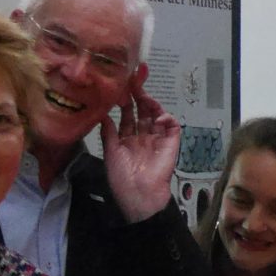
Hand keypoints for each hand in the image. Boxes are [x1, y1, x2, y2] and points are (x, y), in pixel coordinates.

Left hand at [100, 77, 181, 223]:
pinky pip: (172, 127)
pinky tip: (158, 117)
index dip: (126, 101)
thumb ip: (109, 131)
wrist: (138, 193)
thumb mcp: (110, 151)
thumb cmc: (122, 176)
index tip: (121, 87)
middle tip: (135, 81)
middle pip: (143, 111)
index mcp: (128, 138)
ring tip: (144, 96)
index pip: (128, 114)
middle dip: (139, 96)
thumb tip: (103, 113)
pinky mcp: (171, 144)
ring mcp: (157, 139)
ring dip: (151, 104)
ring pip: (157, 116)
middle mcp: (143, 136)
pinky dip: (167, 118)